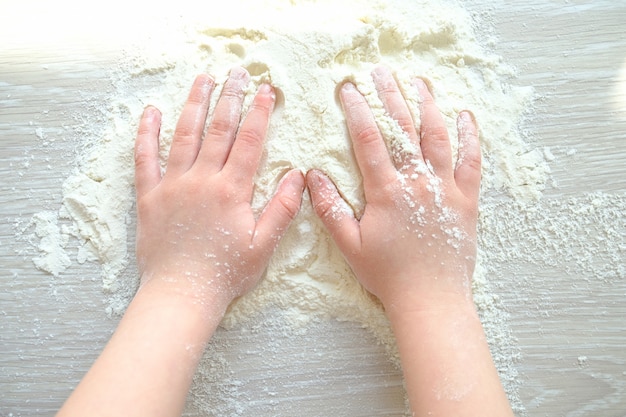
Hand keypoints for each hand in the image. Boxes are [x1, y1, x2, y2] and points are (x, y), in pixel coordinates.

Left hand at [134, 67, 304, 309]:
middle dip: (230, 97)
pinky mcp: (149, 196)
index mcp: (232, 190)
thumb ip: (282, 208)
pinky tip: (151, 112)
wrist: (182, 293)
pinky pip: (145, 158)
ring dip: (194, 104)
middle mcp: (202, 180)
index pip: (250, 141)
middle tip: (237, 72)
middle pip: (218, 129)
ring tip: (202, 79)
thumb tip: (298, 175)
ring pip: (184, 135)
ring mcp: (172, 185)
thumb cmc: (226, 272)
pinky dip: (147, 133)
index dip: (260, 113)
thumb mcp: (264, 244)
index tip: (267, 90)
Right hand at [307, 66, 480, 313]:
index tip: (349, 88)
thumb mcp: (350, 245)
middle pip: (404, 129)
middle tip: (382, 72)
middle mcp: (418, 183)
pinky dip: (469, 136)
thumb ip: (330, 209)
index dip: (357, 110)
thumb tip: (313, 176)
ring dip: (428, 105)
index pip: (369, 140)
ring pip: (438, 136)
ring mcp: (446, 189)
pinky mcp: (466, 200)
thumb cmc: (388, 275)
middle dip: (391, 96)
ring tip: (419, 81)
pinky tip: (465, 116)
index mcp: (388, 192)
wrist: (432, 299)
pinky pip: (471, 161)